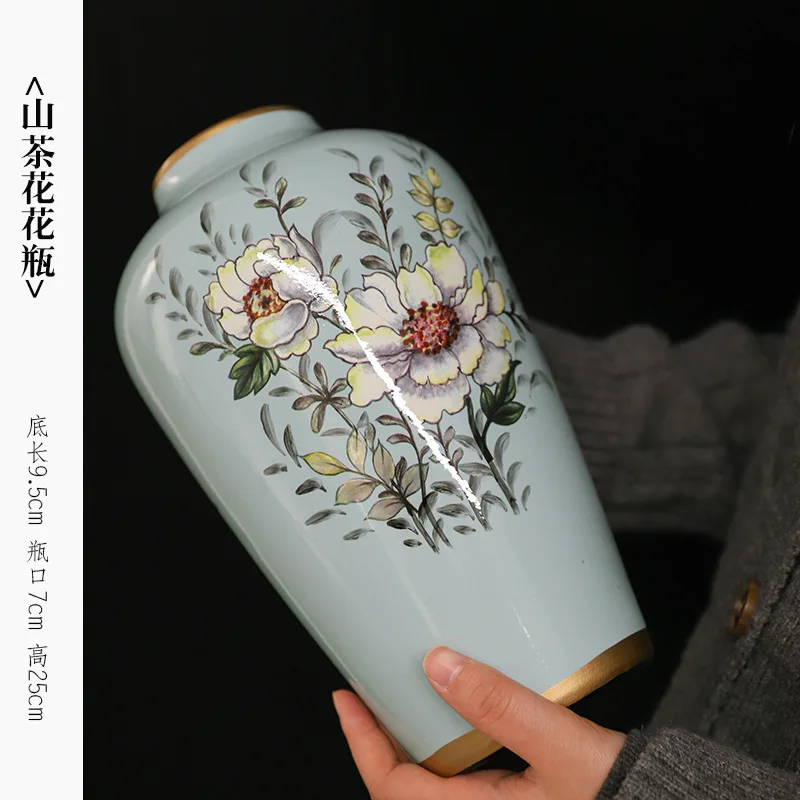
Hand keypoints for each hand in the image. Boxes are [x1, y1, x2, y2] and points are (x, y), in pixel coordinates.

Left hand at [332, 646, 625, 799]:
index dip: (361, 741)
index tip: (344, 697)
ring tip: (401, 699)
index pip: (393, 787)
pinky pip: (459, 782)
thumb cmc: (625, 797)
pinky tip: (454, 720)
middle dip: (378, 741)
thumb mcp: (563, 746)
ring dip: (409, 744)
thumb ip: (501, 705)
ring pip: (431, 786)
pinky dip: (444, 749)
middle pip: (403, 788)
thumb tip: (437, 663)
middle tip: (366, 692)